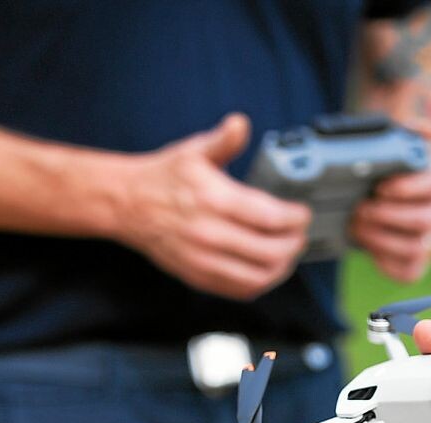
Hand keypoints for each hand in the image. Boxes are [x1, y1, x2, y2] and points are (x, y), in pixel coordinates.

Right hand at [115, 113, 311, 300]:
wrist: (127, 204)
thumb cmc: (164, 176)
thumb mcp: (194, 151)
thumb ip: (223, 140)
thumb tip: (240, 124)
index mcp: (215, 200)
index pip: (271, 218)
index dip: (296, 219)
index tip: (303, 214)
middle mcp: (210, 234)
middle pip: (271, 251)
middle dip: (295, 244)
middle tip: (300, 234)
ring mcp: (203, 260)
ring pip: (259, 276)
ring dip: (282, 267)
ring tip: (288, 253)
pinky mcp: (197, 276)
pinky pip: (240, 290)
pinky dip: (261, 282)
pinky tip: (267, 268)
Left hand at [350, 120, 430, 282]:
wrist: (381, 197)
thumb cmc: (387, 172)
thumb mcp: (395, 147)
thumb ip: (408, 134)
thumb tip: (423, 129)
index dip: (406, 188)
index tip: (380, 187)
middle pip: (423, 219)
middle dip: (386, 215)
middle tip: (359, 208)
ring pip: (414, 247)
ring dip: (380, 238)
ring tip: (357, 226)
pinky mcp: (418, 263)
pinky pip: (408, 271)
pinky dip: (384, 261)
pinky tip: (368, 246)